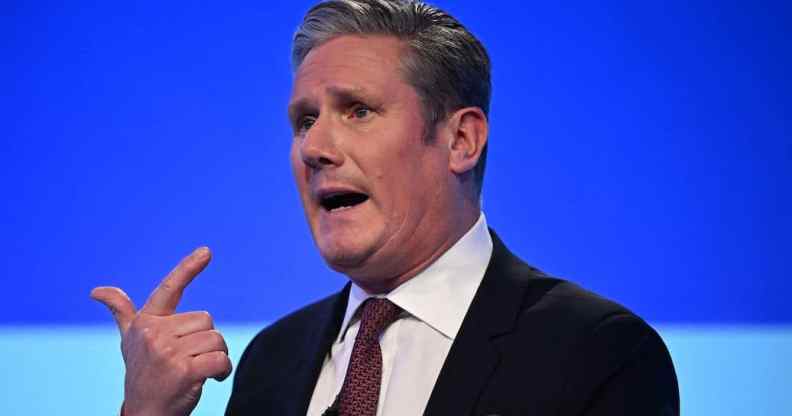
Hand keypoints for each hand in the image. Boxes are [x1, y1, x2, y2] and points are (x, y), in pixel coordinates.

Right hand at [91, 247, 231, 415]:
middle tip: (190, 359)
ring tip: (198, 370)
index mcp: (146, 323)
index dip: (188, 269)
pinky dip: (222, 370)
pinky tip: (211, 379)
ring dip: (216, 356)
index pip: (169, 289)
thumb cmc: (143, 375)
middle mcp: (154, 334)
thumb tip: (98, 291)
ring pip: (217, 339)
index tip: (207, 251)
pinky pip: (220, 359)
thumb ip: (122, 313)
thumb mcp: (130, 342)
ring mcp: (168, 352)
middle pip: (207, 320)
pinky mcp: (184, 370)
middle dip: (206, 340)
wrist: (144, 413)